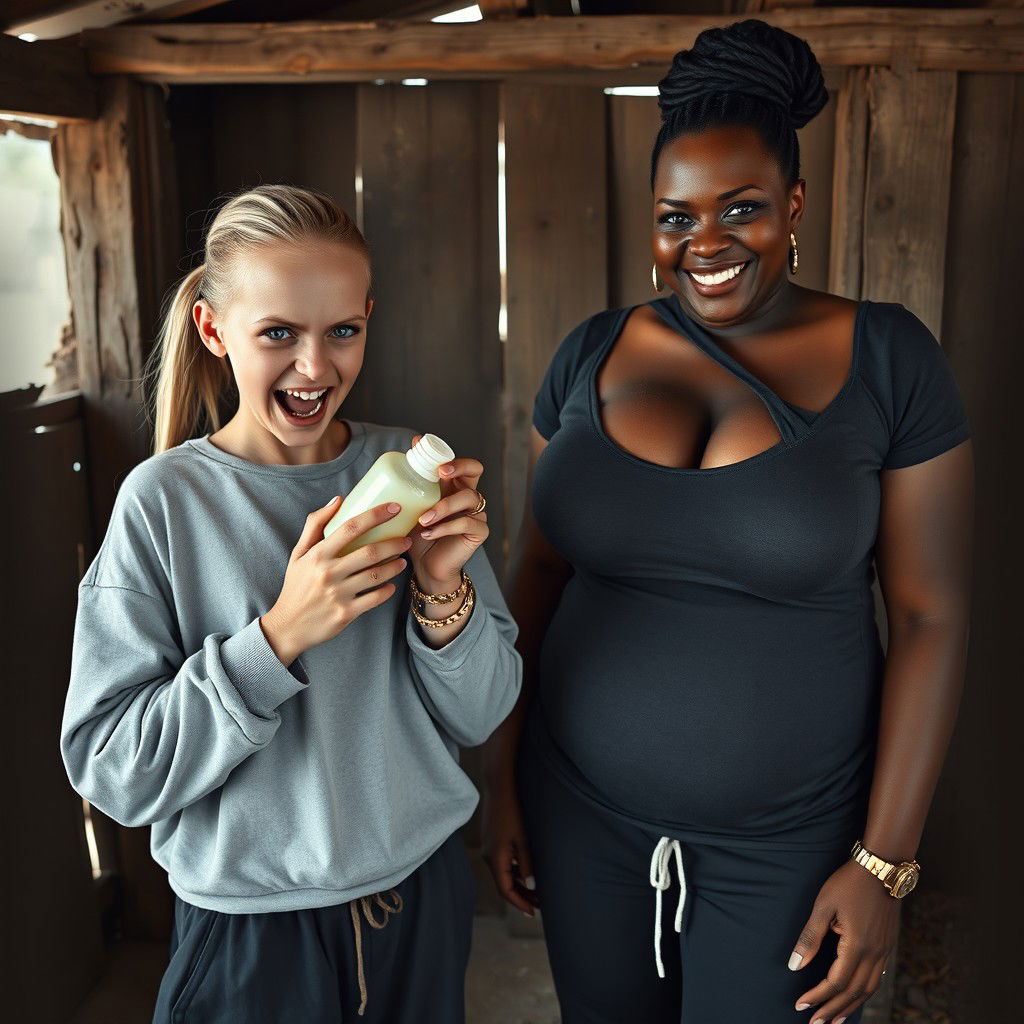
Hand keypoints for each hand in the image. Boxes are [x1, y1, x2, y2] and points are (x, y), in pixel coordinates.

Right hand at [260, 497, 410, 664]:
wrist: (288, 626)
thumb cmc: (296, 586)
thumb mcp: (299, 553)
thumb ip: (315, 524)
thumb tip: (338, 500)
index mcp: (318, 554)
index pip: (350, 527)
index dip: (375, 515)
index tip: (394, 508)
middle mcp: (328, 572)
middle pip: (370, 552)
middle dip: (394, 543)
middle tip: (407, 540)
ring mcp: (338, 594)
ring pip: (376, 576)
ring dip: (395, 566)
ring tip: (403, 561)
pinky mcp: (346, 613)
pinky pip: (375, 599)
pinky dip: (387, 591)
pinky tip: (392, 585)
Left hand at [407, 433, 488, 589]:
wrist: (426, 568)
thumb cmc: (417, 537)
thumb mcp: (409, 511)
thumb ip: (406, 491)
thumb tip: (388, 468)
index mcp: (452, 486)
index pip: (458, 461)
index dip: (445, 454)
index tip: (422, 448)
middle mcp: (467, 496)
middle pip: (475, 469)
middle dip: (458, 466)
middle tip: (440, 472)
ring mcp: (476, 513)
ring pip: (468, 497)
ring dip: (443, 506)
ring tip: (423, 519)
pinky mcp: (479, 532)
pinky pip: (466, 523)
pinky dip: (445, 527)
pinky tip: (428, 533)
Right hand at [481, 779, 539, 916]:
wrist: (498, 787)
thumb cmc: (512, 811)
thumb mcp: (523, 839)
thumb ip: (527, 864)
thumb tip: (532, 887)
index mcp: (495, 858)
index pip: (506, 890)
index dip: (519, 903)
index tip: (533, 913)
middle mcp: (489, 856)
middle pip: (504, 884)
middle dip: (521, 897)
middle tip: (539, 906)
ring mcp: (489, 848)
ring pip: (504, 874)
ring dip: (519, 884)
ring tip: (537, 892)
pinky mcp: (492, 841)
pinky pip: (503, 863)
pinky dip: (515, 871)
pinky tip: (527, 873)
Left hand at [789, 860, 899, 1022]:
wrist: (881, 867)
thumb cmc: (848, 883)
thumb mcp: (823, 906)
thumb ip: (810, 938)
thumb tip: (793, 966)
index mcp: (857, 946)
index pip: (835, 982)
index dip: (817, 996)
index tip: (800, 1005)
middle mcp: (874, 954)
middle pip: (853, 992)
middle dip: (833, 1010)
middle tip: (815, 1023)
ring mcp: (884, 951)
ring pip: (869, 989)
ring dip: (851, 1006)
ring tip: (835, 1020)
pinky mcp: (888, 946)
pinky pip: (877, 978)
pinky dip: (864, 993)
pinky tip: (856, 996)